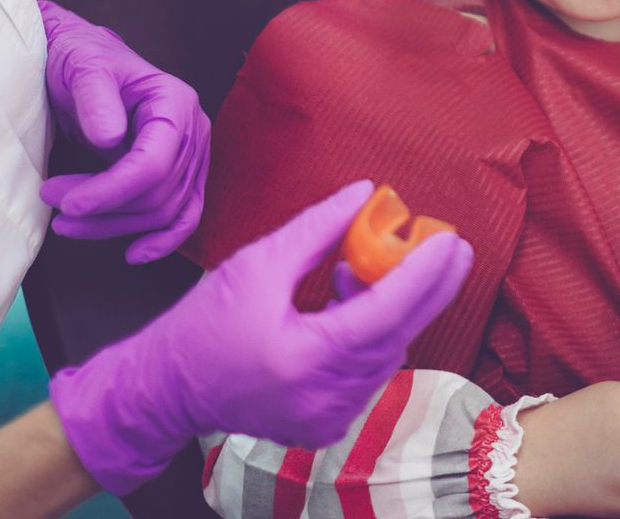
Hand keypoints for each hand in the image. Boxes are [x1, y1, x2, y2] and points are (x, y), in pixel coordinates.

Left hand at [37, 0, 210, 263]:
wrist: (85, 58)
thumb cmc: (83, 58)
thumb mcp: (83, 68)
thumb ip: (97, 98)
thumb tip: (111, 139)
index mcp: (175, 103)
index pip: (154, 164)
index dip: (111, 192)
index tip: (67, 204)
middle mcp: (193, 131)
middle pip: (159, 194)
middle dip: (104, 208)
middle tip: (52, 200)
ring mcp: (192, 155)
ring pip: (164, 211)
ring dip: (115, 226)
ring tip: (65, 220)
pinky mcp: (182, 174)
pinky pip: (183, 215)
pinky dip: (162, 239)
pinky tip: (134, 253)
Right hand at [49, 179, 474, 494]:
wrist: (167, 388)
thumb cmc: (203, 324)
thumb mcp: (257, 263)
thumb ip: (317, 230)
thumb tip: (365, 196)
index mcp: (305, 360)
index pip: (384, 314)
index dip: (422, 275)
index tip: (449, 241)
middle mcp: (325, 398)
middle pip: (397, 335)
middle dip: (428, 289)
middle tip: (452, 247)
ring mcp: (329, 417)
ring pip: (386, 353)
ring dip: (390, 308)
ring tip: (359, 269)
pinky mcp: (327, 423)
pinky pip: (368, 371)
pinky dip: (370, 334)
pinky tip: (347, 302)